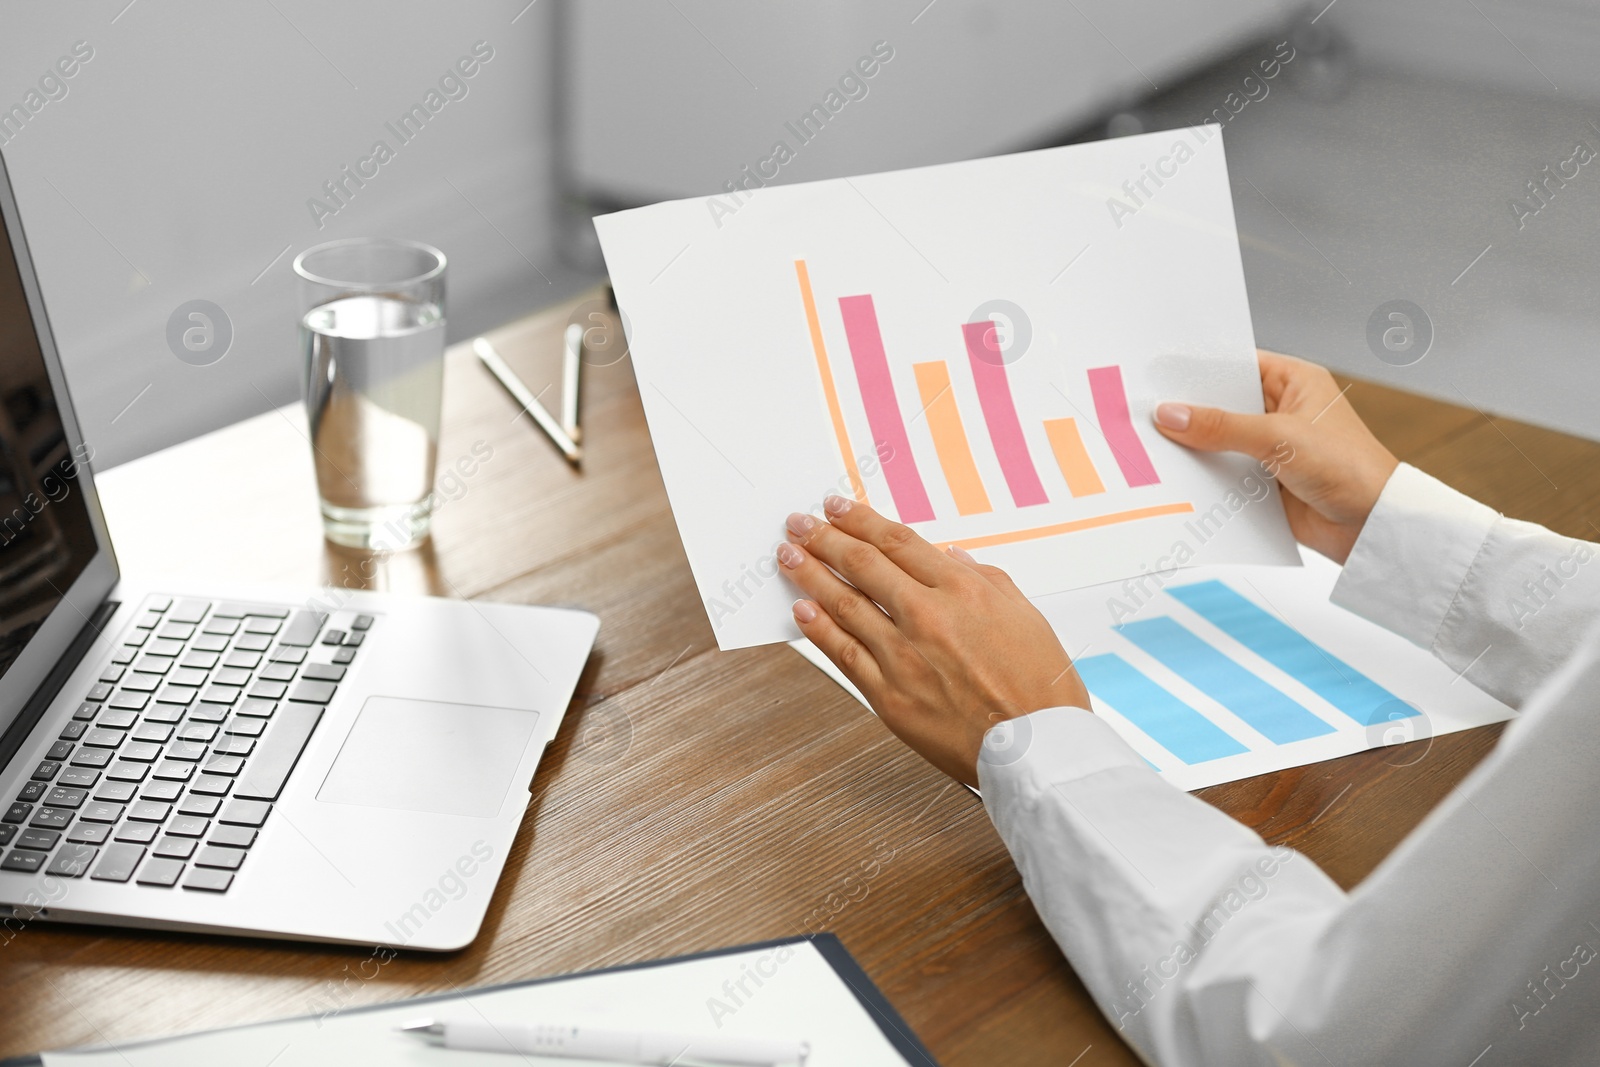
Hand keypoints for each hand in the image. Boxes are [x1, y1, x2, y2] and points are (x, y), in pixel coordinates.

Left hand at [778, 496, 1089, 787]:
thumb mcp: (1027, 616)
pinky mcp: (890, 695)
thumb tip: (953, 557)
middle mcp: (927, 616)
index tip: (838, 508)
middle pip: (862, 565)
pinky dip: (819, 629)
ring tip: (789, 557)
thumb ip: (985, 579)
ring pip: (844, 604)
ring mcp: (904, 656)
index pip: (897, 542)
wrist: (1039, 751)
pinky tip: (803, 611)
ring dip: (810, 575)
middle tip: (800, 524)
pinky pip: (844, 654)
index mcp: (963, 590)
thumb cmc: (1040, 690)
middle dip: (824, 538)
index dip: (860, 520)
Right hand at [1152, 350, 1398, 563]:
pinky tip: (1178, 479)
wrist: (1372, 526)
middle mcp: (1281, 411)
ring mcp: (1271, 447)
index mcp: (1294, 382)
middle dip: (1190, 412)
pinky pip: (1224, 474)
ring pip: (1219, 441)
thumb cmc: (1350, 469)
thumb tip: (1172, 415)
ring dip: (1195, 448)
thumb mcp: (1279, 437)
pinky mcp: (1264, 482)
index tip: (1159, 375)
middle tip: (1147, 413)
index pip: (1236, 365)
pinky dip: (1204, 478)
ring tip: (1153, 446)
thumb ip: (1222, 426)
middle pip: (1222, 405)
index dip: (1199, 370)